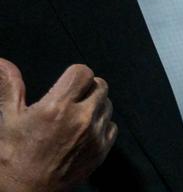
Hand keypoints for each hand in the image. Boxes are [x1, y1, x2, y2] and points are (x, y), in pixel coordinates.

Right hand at [0, 59, 115, 191]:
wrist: (24, 191)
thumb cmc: (12, 156)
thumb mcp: (8, 118)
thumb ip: (10, 86)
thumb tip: (3, 62)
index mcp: (57, 108)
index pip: (83, 72)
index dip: (74, 75)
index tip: (65, 85)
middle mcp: (81, 119)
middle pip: (100, 85)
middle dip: (86, 88)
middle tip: (70, 100)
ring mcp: (95, 135)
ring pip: (107, 104)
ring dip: (95, 105)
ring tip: (75, 117)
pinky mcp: (102, 150)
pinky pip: (112, 125)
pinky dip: (101, 125)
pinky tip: (83, 132)